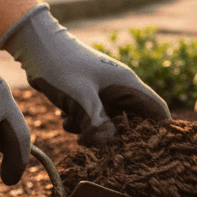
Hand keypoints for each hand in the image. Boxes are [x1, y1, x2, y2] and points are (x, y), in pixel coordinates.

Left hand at [0, 3, 169, 145]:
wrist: (36, 45)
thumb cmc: (61, 65)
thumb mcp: (79, 97)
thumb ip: (96, 122)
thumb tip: (110, 143)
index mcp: (127, 84)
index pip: (157, 110)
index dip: (160, 131)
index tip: (150, 150)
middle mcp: (121, 87)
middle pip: (133, 120)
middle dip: (118, 135)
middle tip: (101, 145)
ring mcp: (105, 90)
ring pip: (110, 120)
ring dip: (95, 129)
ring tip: (76, 127)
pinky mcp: (90, 94)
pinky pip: (94, 115)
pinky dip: (82, 122)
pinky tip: (66, 117)